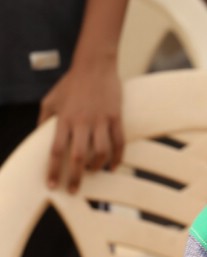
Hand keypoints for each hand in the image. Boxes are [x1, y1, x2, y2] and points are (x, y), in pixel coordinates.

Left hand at [38, 60, 123, 191]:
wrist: (95, 65)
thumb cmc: (71, 83)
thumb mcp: (50, 100)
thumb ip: (44, 120)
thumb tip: (38, 138)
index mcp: (63, 119)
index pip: (56, 150)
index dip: (53, 170)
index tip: (52, 185)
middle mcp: (82, 122)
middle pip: (78, 156)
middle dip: (76, 177)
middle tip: (73, 190)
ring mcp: (100, 120)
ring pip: (100, 151)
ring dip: (96, 167)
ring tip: (93, 172)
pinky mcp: (116, 116)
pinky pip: (119, 141)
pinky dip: (117, 157)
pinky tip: (113, 166)